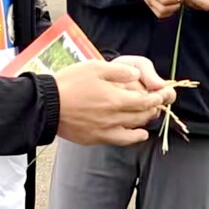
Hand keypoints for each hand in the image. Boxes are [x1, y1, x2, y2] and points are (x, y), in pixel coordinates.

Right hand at [54, 60, 176, 145]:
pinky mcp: (96, 139)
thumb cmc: (69, 84)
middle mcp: (114, 118)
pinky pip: (120, 141)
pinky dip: (133, 138)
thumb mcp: (94, 68)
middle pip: (142, 116)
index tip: (161, 95)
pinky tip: (137, 135)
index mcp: (115, 99)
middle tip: (157, 104)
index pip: (145, 101)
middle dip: (153, 109)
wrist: (47, 106)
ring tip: (150, 117)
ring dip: (145, 123)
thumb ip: (119, 71)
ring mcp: (105, 131)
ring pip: (134, 131)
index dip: (156, 98)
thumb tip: (137, 75)